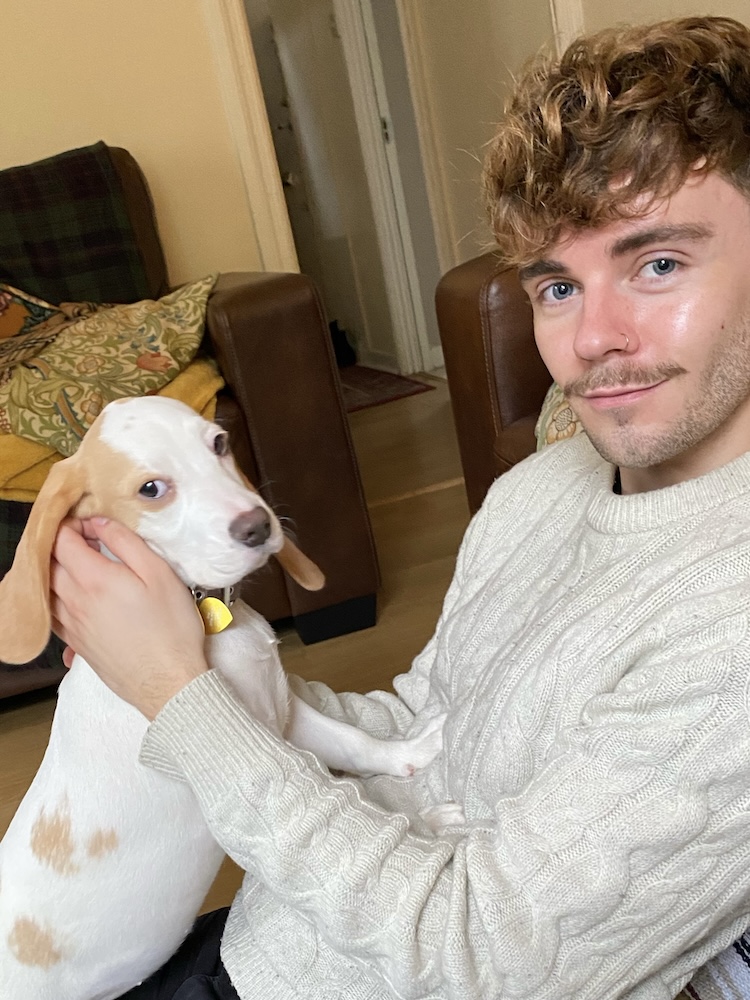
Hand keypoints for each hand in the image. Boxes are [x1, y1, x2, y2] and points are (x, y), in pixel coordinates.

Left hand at [51, 518, 207, 719]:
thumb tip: (101, 524)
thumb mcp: (159, 574)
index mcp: (94, 579)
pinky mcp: (76, 644)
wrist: (168, 682)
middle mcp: (74, 601)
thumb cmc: (171, 629)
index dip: (72, 524)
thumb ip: (127, 542)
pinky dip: (56, 597)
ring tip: (80, 565)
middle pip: (48, 562)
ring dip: (56, 570)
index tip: (90, 523)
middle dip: (61, 544)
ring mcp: (72, 625)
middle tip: (86, 539)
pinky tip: (75, 596)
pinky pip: (52, 613)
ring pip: (45, 588)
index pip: (62, 540)